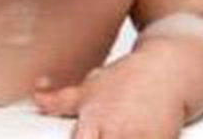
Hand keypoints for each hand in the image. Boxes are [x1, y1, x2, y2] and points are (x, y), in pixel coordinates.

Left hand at [33, 54, 186, 138]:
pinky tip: (137, 136)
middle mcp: (114, 132)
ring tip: (114, 135)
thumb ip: (59, 100)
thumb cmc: (126, 79)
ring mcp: (139, 138)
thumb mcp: (89, 88)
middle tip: (101, 136)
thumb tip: (36, 97)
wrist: (166, 70)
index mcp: (92, 121)